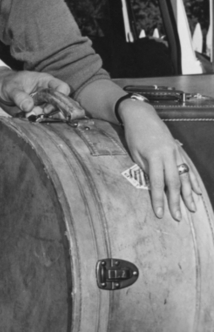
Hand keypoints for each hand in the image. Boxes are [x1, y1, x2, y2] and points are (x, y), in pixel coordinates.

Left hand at [0, 66, 70, 115]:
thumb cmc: (6, 82)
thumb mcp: (10, 88)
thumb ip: (19, 96)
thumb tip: (29, 107)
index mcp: (45, 82)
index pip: (62, 88)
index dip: (60, 99)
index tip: (47, 108)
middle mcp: (47, 93)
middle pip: (60, 105)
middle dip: (49, 113)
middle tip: (35, 114)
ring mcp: (42, 104)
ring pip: (51, 115)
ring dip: (40, 118)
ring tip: (26, 115)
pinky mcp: (37, 113)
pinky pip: (41, 120)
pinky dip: (35, 121)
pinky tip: (25, 118)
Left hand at [119, 101, 201, 220]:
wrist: (141, 115)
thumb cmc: (134, 134)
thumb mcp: (135, 152)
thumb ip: (146, 168)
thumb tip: (155, 185)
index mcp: (154, 156)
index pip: (157, 182)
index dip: (159, 199)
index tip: (160, 214)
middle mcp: (168, 155)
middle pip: (173, 182)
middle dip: (176, 201)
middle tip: (178, 217)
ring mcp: (175, 152)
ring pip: (184, 176)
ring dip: (188, 194)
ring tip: (192, 208)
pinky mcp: (178, 150)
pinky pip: (187, 168)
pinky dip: (193, 181)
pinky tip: (198, 192)